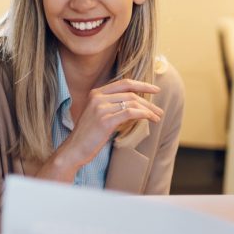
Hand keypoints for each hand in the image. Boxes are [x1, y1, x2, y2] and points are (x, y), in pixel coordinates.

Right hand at [46, 79, 162, 180]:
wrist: (74, 149)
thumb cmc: (88, 135)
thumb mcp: (98, 115)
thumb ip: (112, 105)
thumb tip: (136, 104)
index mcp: (95, 93)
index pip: (123, 83)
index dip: (141, 85)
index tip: (155, 89)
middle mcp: (97, 97)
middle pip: (130, 93)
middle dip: (148, 101)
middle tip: (159, 110)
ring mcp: (100, 108)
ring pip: (132, 102)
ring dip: (149, 110)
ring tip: (157, 117)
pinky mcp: (105, 120)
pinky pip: (130, 113)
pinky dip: (144, 115)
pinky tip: (150, 119)